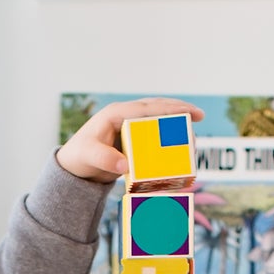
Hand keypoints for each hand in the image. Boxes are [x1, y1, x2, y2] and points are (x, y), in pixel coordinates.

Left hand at [56, 97, 204, 184]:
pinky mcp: (132, 137)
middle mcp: (125, 115)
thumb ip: (105, 159)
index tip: (189, 111)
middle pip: (157, 108)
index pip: (148, 107)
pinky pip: (154, 132)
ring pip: (158, 118)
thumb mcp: (89, 158)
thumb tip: (126, 165)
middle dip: (180, 111)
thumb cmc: (79, 158)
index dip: (170, 108)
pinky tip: (180, 143)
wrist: (74, 166)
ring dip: (176, 122)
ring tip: (192, 134)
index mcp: (116, 113)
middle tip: (199, 118)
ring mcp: (129, 125)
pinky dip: (168, 135)